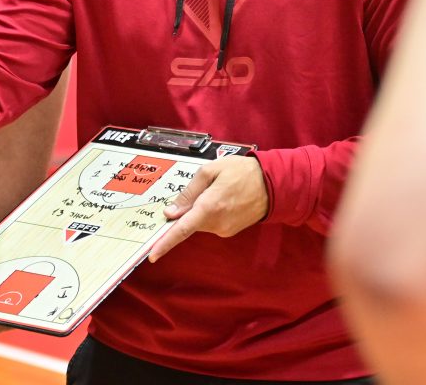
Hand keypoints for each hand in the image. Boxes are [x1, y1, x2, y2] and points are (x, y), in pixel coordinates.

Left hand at [148, 155, 268, 261]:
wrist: (273, 184)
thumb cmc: (241, 172)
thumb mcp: (211, 171)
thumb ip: (189, 192)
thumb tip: (171, 212)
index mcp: (209, 207)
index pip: (182, 229)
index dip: (165, 243)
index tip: (152, 255)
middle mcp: (216, 223)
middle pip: (190, 222)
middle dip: (188, 210)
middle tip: (203, 188)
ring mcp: (224, 229)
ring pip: (200, 222)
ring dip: (202, 209)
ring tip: (219, 190)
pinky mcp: (230, 231)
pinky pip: (212, 223)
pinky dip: (212, 212)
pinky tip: (225, 198)